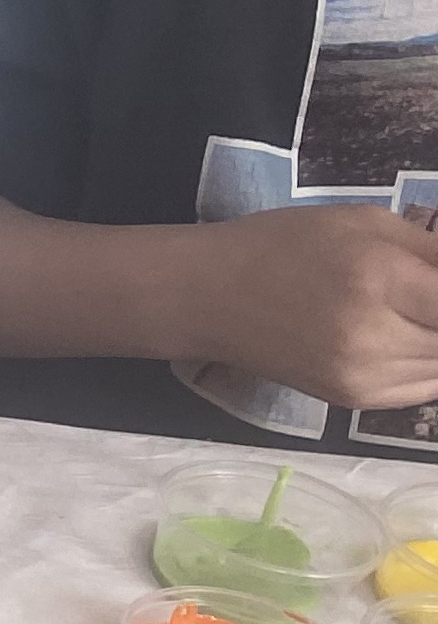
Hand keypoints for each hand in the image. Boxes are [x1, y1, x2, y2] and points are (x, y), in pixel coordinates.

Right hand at [185, 206, 437, 409]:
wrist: (208, 297)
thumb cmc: (286, 244)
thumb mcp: (366, 223)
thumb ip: (435, 251)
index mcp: (379, 279)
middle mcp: (375, 337)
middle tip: (424, 297)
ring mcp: (365, 377)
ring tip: (410, 312)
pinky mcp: (356, 400)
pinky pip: (426, 386)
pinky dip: (431, 361)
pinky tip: (409, 335)